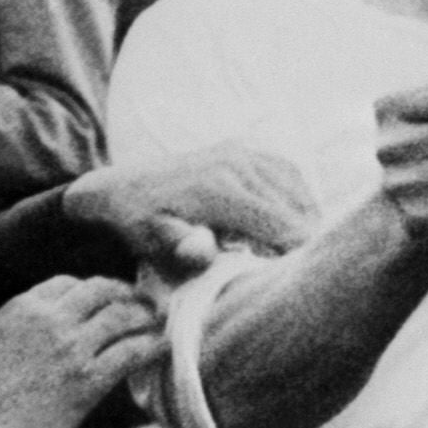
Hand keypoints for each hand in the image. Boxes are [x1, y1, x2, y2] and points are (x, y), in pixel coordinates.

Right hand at [0, 276, 164, 427]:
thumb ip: (22, 326)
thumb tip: (45, 328)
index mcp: (24, 307)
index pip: (69, 284)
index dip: (95, 290)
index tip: (109, 299)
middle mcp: (51, 319)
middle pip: (103, 291)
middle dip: (127, 295)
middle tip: (144, 305)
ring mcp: (72, 347)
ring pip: (124, 316)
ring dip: (147, 317)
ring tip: (159, 324)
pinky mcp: (89, 378)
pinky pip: (133, 350)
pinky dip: (153, 345)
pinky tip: (163, 348)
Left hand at [68, 143, 317, 274]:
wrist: (120, 190)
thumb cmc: (141, 229)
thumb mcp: (153, 246)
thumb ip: (182, 252)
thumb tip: (202, 250)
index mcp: (220, 189)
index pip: (285, 226)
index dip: (300, 257)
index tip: (298, 281)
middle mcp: (236, 162)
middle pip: (296, 208)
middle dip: (305, 240)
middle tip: (299, 271)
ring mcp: (242, 149)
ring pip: (298, 187)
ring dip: (306, 217)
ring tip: (300, 248)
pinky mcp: (245, 146)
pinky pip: (288, 170)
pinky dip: (298, 195)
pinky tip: (293, 218)